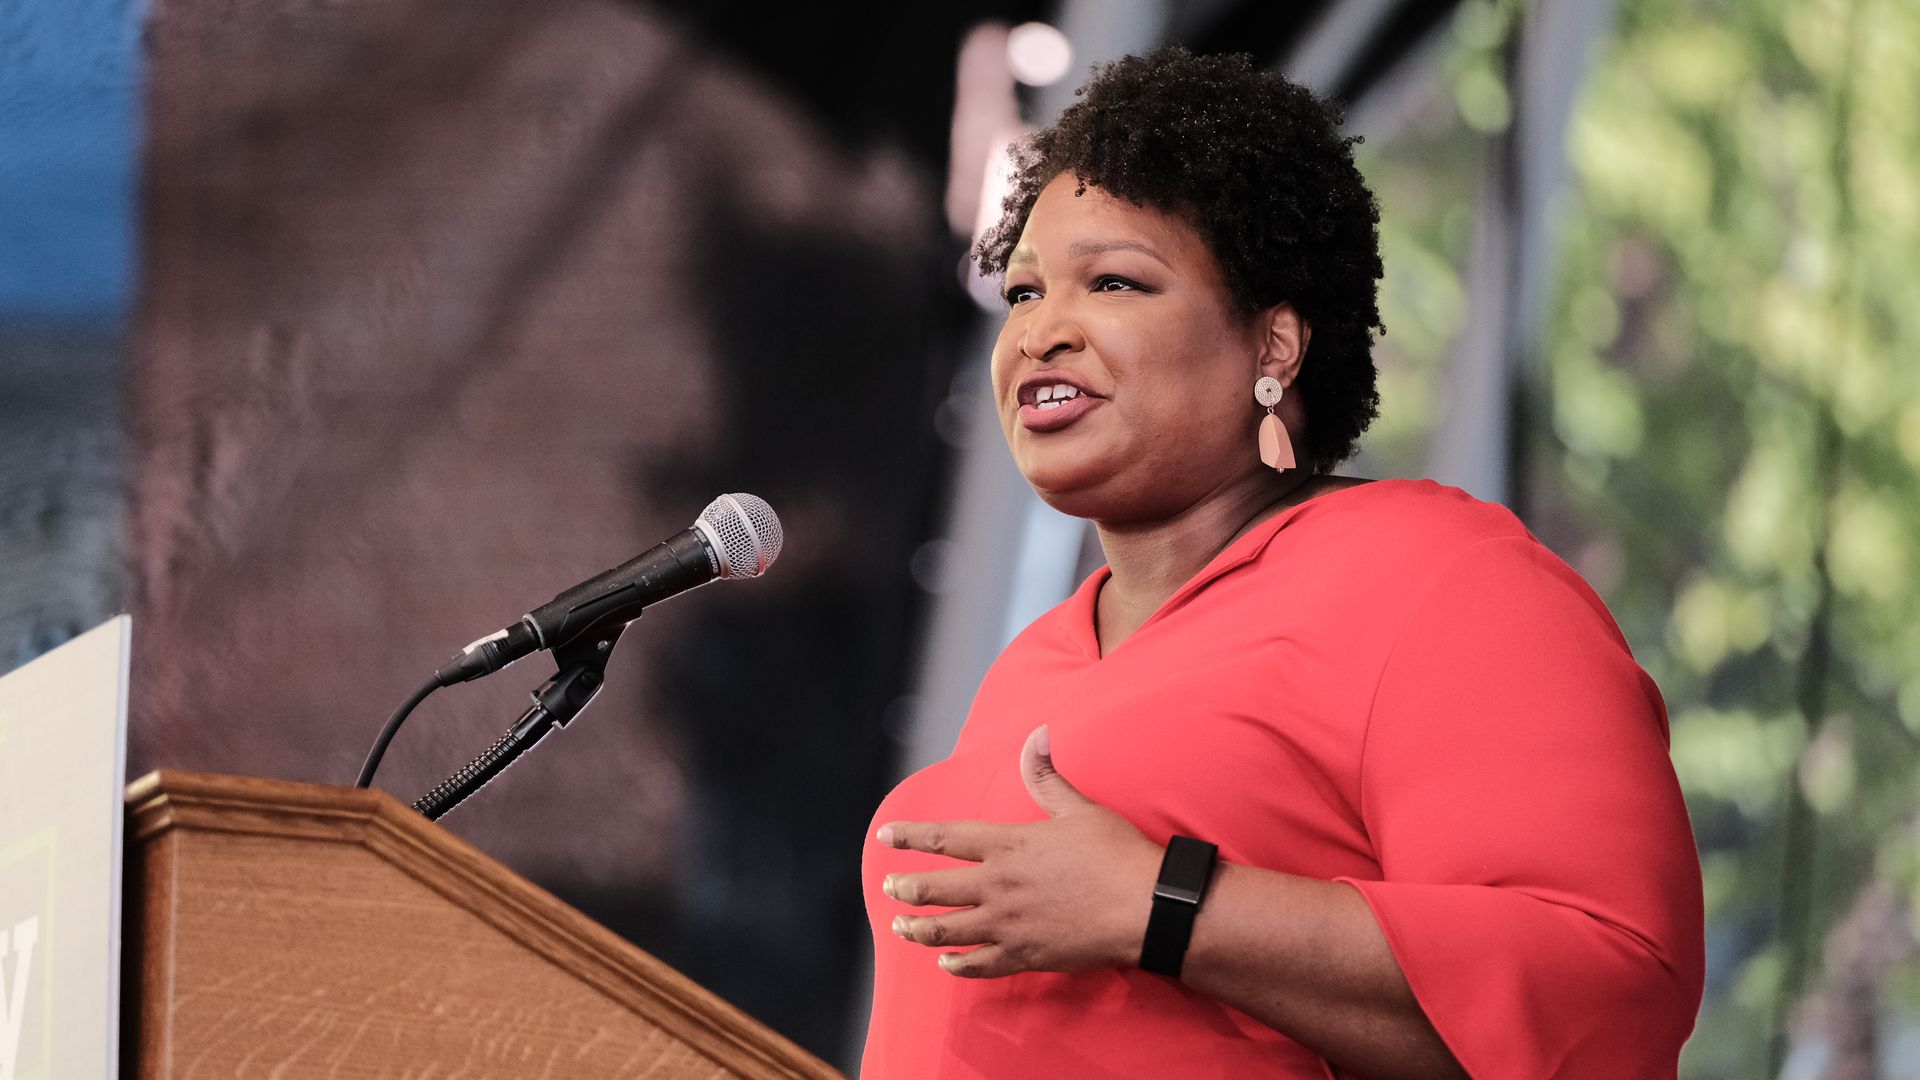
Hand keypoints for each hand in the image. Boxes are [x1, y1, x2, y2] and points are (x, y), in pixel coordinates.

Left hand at [876, 725, 1163, 977]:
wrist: (1145, 907)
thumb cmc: (1116, 853)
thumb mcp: (1079, 808)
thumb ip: (1047, 777)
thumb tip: (1036, 735)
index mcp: (1008, 846)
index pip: (945, 837)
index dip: (910, 836)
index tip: (884, 836)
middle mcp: (998, 885)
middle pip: (936, 888)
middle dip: (906, 888)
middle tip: (889, 887)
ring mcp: (1008, 924)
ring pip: (948, 930)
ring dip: (919, 929)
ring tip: (901, 927)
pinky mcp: (1025, 955)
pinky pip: (980, 965)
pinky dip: (958, 965)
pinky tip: (945, 963)